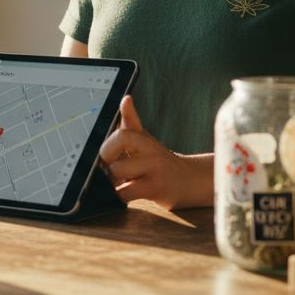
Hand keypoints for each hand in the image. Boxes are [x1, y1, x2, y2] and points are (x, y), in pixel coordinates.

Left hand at [98, 96, 212, 210]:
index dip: (108, 143)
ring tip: (123, 180)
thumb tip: (125, 99)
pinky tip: (128, 192)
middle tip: (112, 168)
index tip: (106, 153)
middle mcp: (150, 149)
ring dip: (113, 179)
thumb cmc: (160, 161)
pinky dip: (121, 194)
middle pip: (117, 144)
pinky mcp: (155, 188)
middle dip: (107, 160)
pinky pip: (125, 192)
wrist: (189, 181)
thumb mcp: (146, 139)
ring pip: (118, 170)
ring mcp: (154, 168)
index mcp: (143, 137)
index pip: (121, 131)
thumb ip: (130, 121)